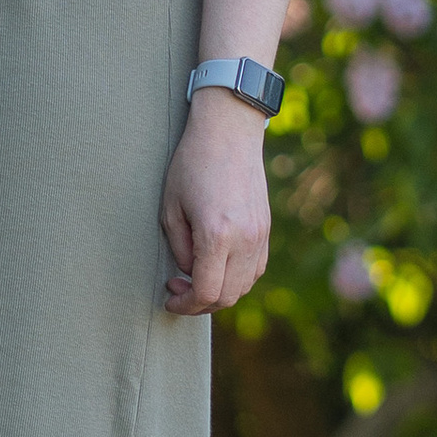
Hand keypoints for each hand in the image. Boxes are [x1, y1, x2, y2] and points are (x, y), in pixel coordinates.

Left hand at [159, 91, 272, 317]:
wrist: (228, 132)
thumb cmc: (192, 164)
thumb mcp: (171, 207)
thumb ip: (180, 248)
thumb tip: (189, 273)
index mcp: (216, 234)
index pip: (206, 292)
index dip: (185, 304)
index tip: (170, 298)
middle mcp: (245, 239)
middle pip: (227, 296)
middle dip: (200, 303)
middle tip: (178, 288)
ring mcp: (260, 235)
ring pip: (245, 286)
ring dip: (220, 292)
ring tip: (196, 277)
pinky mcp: (266, 228)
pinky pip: (256, 269)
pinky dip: (237, 278)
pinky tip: (218, 265)